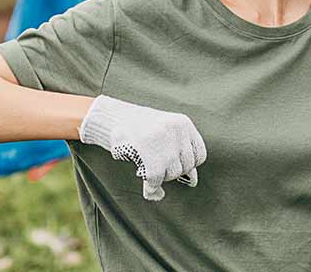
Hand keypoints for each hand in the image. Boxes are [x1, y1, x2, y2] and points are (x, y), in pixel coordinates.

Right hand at [78, 95, 206, 200]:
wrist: (111, 119)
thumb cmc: (138, 128)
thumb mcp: (163, 131)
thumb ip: (179, 152)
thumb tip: (193, 180)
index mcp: (183, 123)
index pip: (199, 155)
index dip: (187, 164)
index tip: (173, 162)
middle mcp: (176, 132)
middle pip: (187, 166)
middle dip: (172, 170)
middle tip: (155, 163)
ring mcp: (163, 145)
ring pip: (172, 174)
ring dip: (161, 176)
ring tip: (147, 166)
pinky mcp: (151, 160)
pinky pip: (157, 182)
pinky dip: (153, 190)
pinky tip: (150, 190)